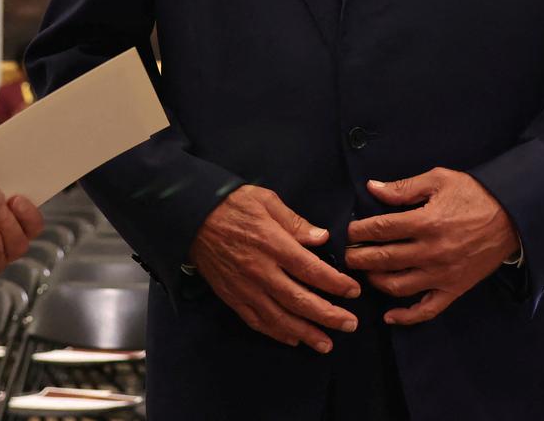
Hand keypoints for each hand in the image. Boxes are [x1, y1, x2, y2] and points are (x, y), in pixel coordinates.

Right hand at [188, 185, 360, 353]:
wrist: (190, 217)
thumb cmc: (231, 204)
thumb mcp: (265, 200)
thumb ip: (295, 222)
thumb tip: (322, 238)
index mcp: (272, 243)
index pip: (311, 270)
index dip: (335, 284)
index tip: (353, 291)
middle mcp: (260, 270)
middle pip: (299, 300)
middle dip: (328, 315)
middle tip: (350, 325)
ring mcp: (245, 287)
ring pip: (280, 317)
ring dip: (306, 333)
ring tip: (327, 344)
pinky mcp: (232, 296)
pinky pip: (256, 321)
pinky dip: (276, 333)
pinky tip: (293, 339)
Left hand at [345, 169, 516, 326]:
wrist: (513, 216)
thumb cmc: (474, 194)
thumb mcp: (438, 180)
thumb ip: (404, 188)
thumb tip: (372, 188)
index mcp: (426, 222)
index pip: (381, 229)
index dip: (358, 231)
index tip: (349, 232)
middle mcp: (432, 252)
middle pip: (383, 259)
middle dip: (358, 258)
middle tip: (347, 255)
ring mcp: (443, 274)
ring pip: (398, 286)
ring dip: (375, 281)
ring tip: (365, 273)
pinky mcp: (455, 289)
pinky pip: (427, 310)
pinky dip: (406, 317)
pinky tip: (389, 315)